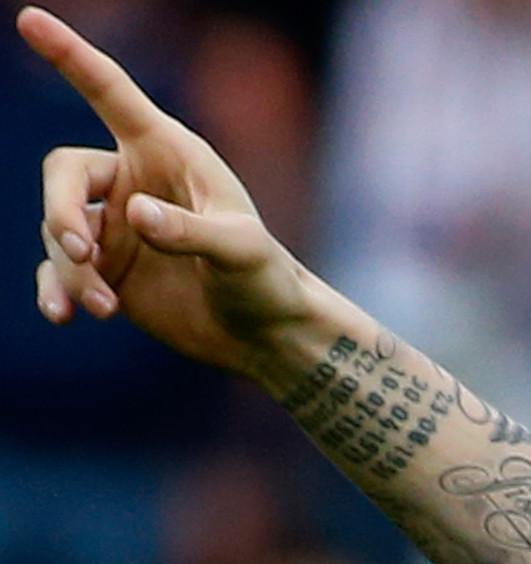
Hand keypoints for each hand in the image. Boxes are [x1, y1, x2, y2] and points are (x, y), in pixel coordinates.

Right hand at [23, 5, 309, 371]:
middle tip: (82, 253)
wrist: (268, 335)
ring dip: (73, 269)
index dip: (70, 56)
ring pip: (58, 230)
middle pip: (63, 172)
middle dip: (60, 211)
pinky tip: (63, 315)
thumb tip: (133, 213)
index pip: (109, 93)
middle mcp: (133, 182)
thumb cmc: (268, 281)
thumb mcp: (242, 252)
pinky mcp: (106, 269)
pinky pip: (58, 270)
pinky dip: (56, 289)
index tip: (30, 19)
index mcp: (168, 153)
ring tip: (105, 306)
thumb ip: (190, 230)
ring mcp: (115, 226)